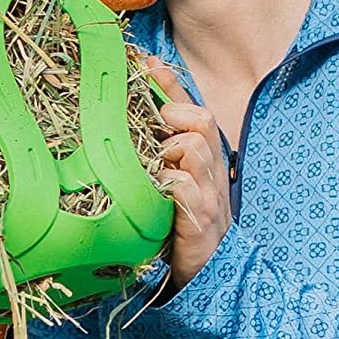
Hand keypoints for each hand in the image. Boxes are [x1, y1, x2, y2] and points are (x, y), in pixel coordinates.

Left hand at [147, 61, 229, 289]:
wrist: (206, 275)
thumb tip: (126, 115)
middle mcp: (212, 169)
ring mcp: (210, 193)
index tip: (144, 63)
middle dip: (172, 117)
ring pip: (194, 146)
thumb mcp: (168, 180)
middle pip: (200, 118)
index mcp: (204, 156)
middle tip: (152, 133)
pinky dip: (170, 185)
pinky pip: (186, 186)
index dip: (169, 84)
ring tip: (155, 170)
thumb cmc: (179, 224)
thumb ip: (155, 149)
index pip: (190, 106)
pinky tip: (158, 194)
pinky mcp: (202, 219)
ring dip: (168, 152)